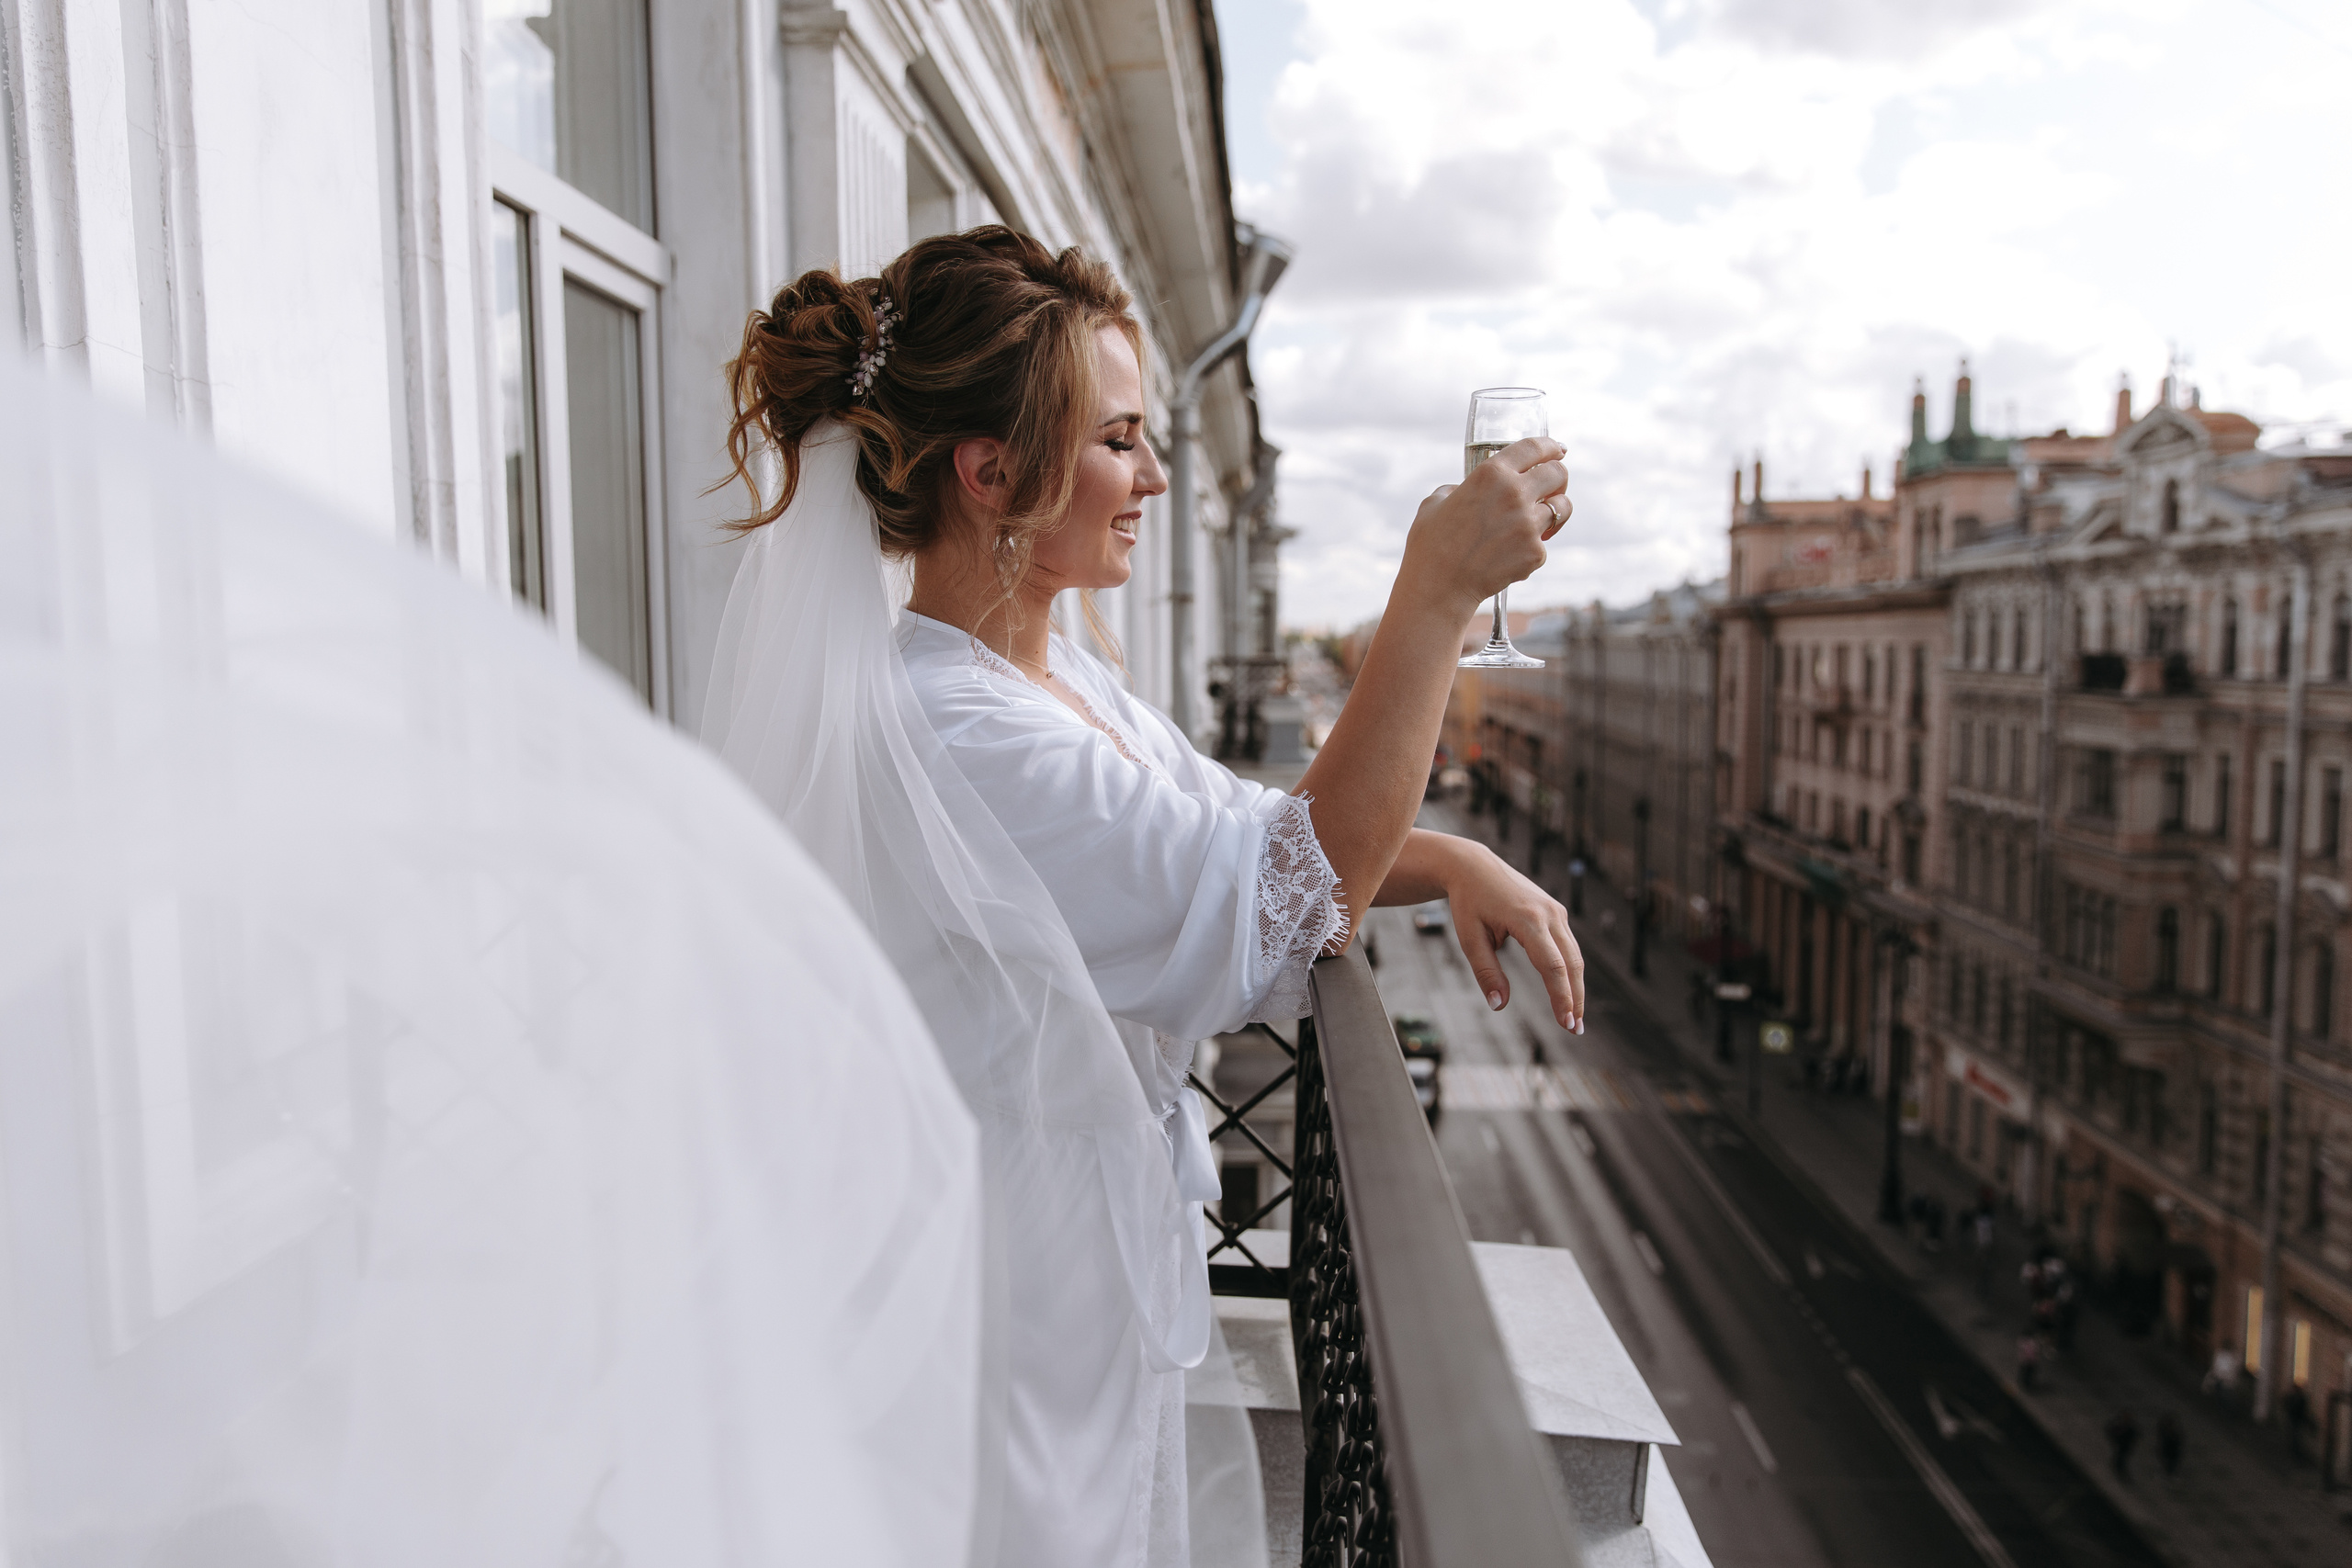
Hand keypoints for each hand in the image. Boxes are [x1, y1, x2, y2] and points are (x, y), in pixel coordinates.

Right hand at [1399, 437, 1568, 615]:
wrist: (1438, 587)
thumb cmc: (1430, 545)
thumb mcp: (1436, 502)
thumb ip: (1459, 488)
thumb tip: (1466, 489)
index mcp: (1491, 474)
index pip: (1534, 447)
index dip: (1551, 446)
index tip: (1558, 450)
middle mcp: (1515, 494)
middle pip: (1558, 474)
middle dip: (1558, 480)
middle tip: (1551, 489)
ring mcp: (1529, 525)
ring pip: (1562, 508)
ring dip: (1553, 512)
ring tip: (1537, 523)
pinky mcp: (1535, 552)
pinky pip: (1544, 543)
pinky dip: (1531, 548)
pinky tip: (1509, 555)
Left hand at [1441, 840, 1583, 1031]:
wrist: (1474, 867)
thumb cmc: (1468, 902)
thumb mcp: (1470, 938)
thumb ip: (1486, 972)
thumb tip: (1500, 1005)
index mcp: (1528, 919)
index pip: (1552, 966)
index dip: (1561, 996)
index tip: (1565, 1023)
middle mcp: (1549, 914)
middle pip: (1571, 963)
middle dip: (1575, 998)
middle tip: (1575, 1030)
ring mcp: (1555, 911)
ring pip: (1574, 955)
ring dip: (1576, 987)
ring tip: (1574, 1018)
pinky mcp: (1556, 912)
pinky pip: (1568, 946)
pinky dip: (1571, 970)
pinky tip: (1568, 992)